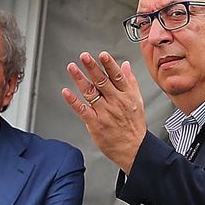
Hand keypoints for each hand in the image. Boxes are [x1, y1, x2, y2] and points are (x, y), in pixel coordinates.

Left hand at [62, 51, 146, 172]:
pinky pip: (82, 110)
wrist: (134, 149)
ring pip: (90, 93)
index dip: (109, 64)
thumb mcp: (138, 101)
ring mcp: (105, 112)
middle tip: (84, 56)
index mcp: (126, 95)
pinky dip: (73, 101)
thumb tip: (125, 66)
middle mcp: (115, 102)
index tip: (102, 55)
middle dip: (92, 67)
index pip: (117, 76)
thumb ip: (130, 81)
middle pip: (102, 81)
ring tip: (72, 68)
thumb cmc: (135, 127)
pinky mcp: (95, 123)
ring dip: (80, 79)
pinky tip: (67, 92)